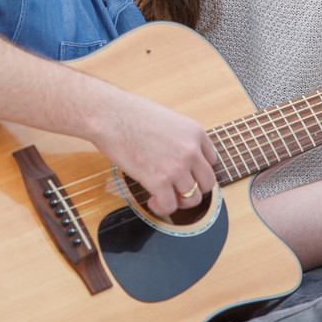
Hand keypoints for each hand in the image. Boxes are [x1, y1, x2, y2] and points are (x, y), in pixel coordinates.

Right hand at [92, 93, 218, 217]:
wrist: (109, 115)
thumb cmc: (130, 114)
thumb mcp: (168, 120)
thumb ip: (179, 139)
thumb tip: (178, 159)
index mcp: (195, 132)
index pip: (211, 160)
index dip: (197, 171)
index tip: (186, 174)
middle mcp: (191, 150)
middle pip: (207, 183)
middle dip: (193, 190)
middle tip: (177, 190)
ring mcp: (177, 166)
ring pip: (192, 198)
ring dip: (177, 201)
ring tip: (162, 196)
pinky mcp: (159, 180)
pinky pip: (170, 206)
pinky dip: (162, 208)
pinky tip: (152, 201)